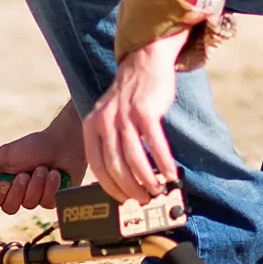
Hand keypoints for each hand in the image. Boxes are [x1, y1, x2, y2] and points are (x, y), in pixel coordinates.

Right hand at [0, 104, 86, 214]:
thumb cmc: (33, 146)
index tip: (2, 183)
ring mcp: (34, 198)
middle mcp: (17, 193)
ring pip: (29, 204)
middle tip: (26, 173)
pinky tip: (55, 174)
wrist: (63, 143)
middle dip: (19, 190)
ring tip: (43, 167)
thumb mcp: (5, 154)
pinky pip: (45, 202)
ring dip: (36, 183)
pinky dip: (50, 186)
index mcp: (2, 182)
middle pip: (8, 208)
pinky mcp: (51, 200)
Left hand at [84, 33, 184, 201]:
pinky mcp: (144, 110)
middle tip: (143, 199)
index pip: (97, 166)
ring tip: (157, 190)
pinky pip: (154, 144)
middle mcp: (104, 121)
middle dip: (130, 188)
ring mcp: (124, 115)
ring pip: (134, 158)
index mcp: (92, 126)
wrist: (144, 62)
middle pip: (115, 166)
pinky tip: (170, 173)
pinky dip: (163, 163)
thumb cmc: (130, 98)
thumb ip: (110, 143)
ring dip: (147, 179)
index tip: (123, 200)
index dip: (110, 188)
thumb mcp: (109, 118)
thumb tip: (120, 180)